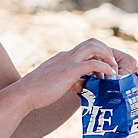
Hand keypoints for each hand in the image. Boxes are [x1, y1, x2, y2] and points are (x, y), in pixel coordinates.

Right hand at [23, 39, 137, 109]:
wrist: (23, 95)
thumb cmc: (37, 93)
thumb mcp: (56, 84)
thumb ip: (69, 82)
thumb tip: (83, 86)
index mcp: (63, 58)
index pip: (85, 48)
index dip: (98, 55)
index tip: (105, 69)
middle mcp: (66, 56)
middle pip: (92, 42)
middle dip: (106, 51)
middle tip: (113, 67)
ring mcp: (67, 61)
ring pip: (93, 47)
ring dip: (107, 56)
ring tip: (114, 69)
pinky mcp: (69, 70)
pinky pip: (92, 63)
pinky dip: (104, 67)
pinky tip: (110, 75)